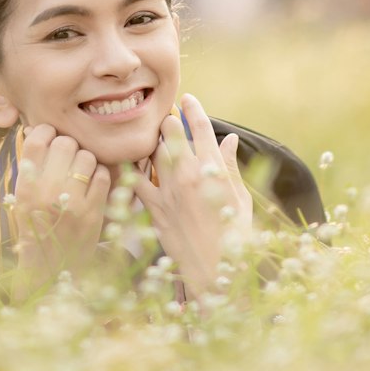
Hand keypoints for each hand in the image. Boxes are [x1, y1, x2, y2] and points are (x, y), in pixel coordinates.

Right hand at [10, 124, 109, 297]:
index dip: (45, 132)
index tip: (49, 138)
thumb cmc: (35, 229)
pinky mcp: (94, 212)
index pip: (37, 139)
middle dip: (68, 147)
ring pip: (87, 156)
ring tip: (80, 173)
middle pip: (65, 143)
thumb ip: (30, 166)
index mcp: (26, 186)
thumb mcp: (22, 198)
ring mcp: (72, 202)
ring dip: (86, 160)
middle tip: (67, 159)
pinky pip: (103, 175)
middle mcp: (47, 192)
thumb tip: (37, 129)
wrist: (49, 271)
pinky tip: (92, 185)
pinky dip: (100, 176)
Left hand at [133, 94, 252, 299]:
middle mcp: (187, 174)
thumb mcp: (240, 198)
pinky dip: (132, 170)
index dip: (192, 107)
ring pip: (152, 151)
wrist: (216, 272)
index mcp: (212, 169)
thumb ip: (229, 166)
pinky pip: (136, 182)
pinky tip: (130, 164)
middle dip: (167, 122)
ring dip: (154, 144)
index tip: (186, 98)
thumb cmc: (235, 237)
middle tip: (167, 121)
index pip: (200, 126)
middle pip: (169, 132)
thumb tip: (230, 139)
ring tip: (156, 142)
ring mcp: (168, 191)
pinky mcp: (154, 208)